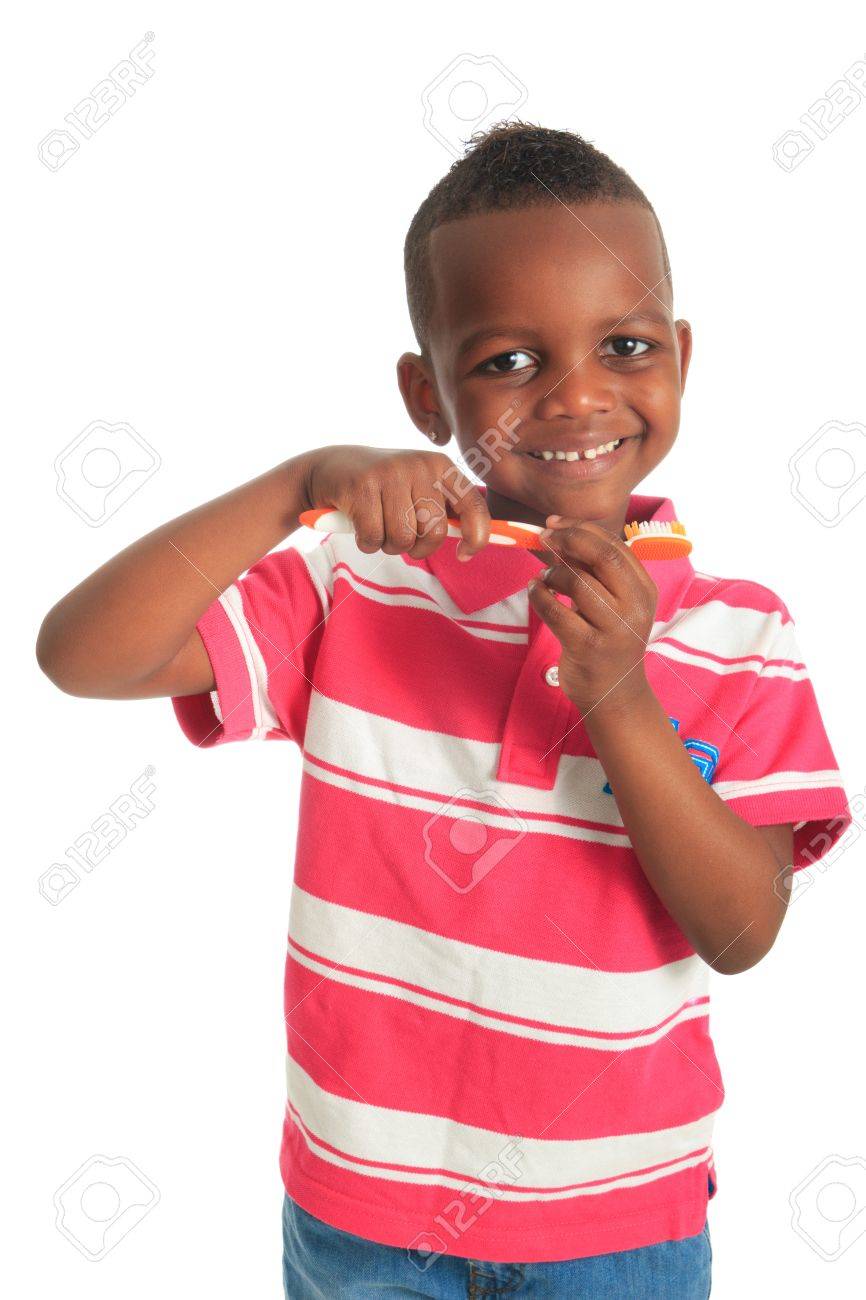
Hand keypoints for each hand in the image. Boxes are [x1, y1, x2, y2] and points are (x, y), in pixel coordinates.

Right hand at [301, 445, 489, 559]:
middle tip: (402, 537)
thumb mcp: (418, 490)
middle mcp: (421, 465)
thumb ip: (445, 512)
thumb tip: (472, 546)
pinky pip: (373, 538)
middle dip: (418, 548)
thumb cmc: (383, 489)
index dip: (477, 538)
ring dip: (388, 546)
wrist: (330, 469)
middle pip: (435, 533)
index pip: (474, 507)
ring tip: (378, 526)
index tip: (464, 555)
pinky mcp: (362, 486)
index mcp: (441, 466)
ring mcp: (391, 473)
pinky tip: (359, 525)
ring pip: (403, 539)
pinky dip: (367, 543)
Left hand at [528, 518, 657, 715]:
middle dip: (568, 540)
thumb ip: (598, 574)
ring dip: (552, 573)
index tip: (556, 523)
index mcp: (644, 590)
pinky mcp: (588, 648)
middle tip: (545, 539)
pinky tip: (534, 591)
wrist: (615, 694)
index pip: (615, 545)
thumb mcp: (616, 605)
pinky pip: (555, 612)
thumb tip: (560, 534)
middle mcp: (635, 607)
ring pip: (578, 582)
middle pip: (602, 556)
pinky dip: (538, 596)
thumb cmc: (610, 641)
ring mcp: (614, 629)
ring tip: (543, 577)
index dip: (581, 528)